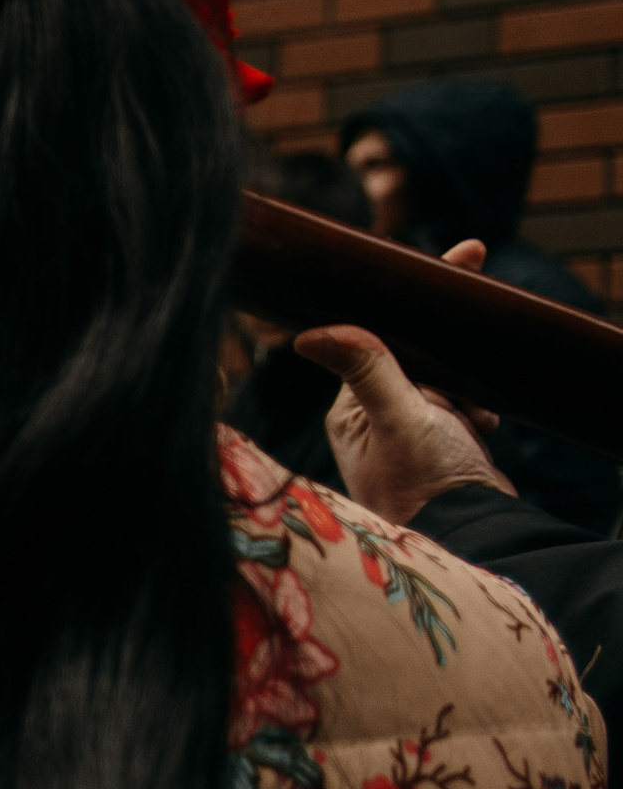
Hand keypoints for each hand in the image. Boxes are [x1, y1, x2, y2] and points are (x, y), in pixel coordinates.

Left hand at [293, 239, 512, 527]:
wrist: (476, 534)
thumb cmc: (430, 483)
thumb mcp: (400, 417)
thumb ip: (366, 370)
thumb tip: (307, 334)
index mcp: (348, 407)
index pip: (377, 334)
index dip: (418, 296)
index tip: (466, 254)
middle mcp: (369, 415)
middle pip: (413, 352)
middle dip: (448, 362)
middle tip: (464, 390)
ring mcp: (403, 428)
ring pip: (445, 376)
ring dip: (465, 391)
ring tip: (468, 424)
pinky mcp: (437, 440)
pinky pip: (463, 403)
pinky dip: (476, 410)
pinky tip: (481, 432)